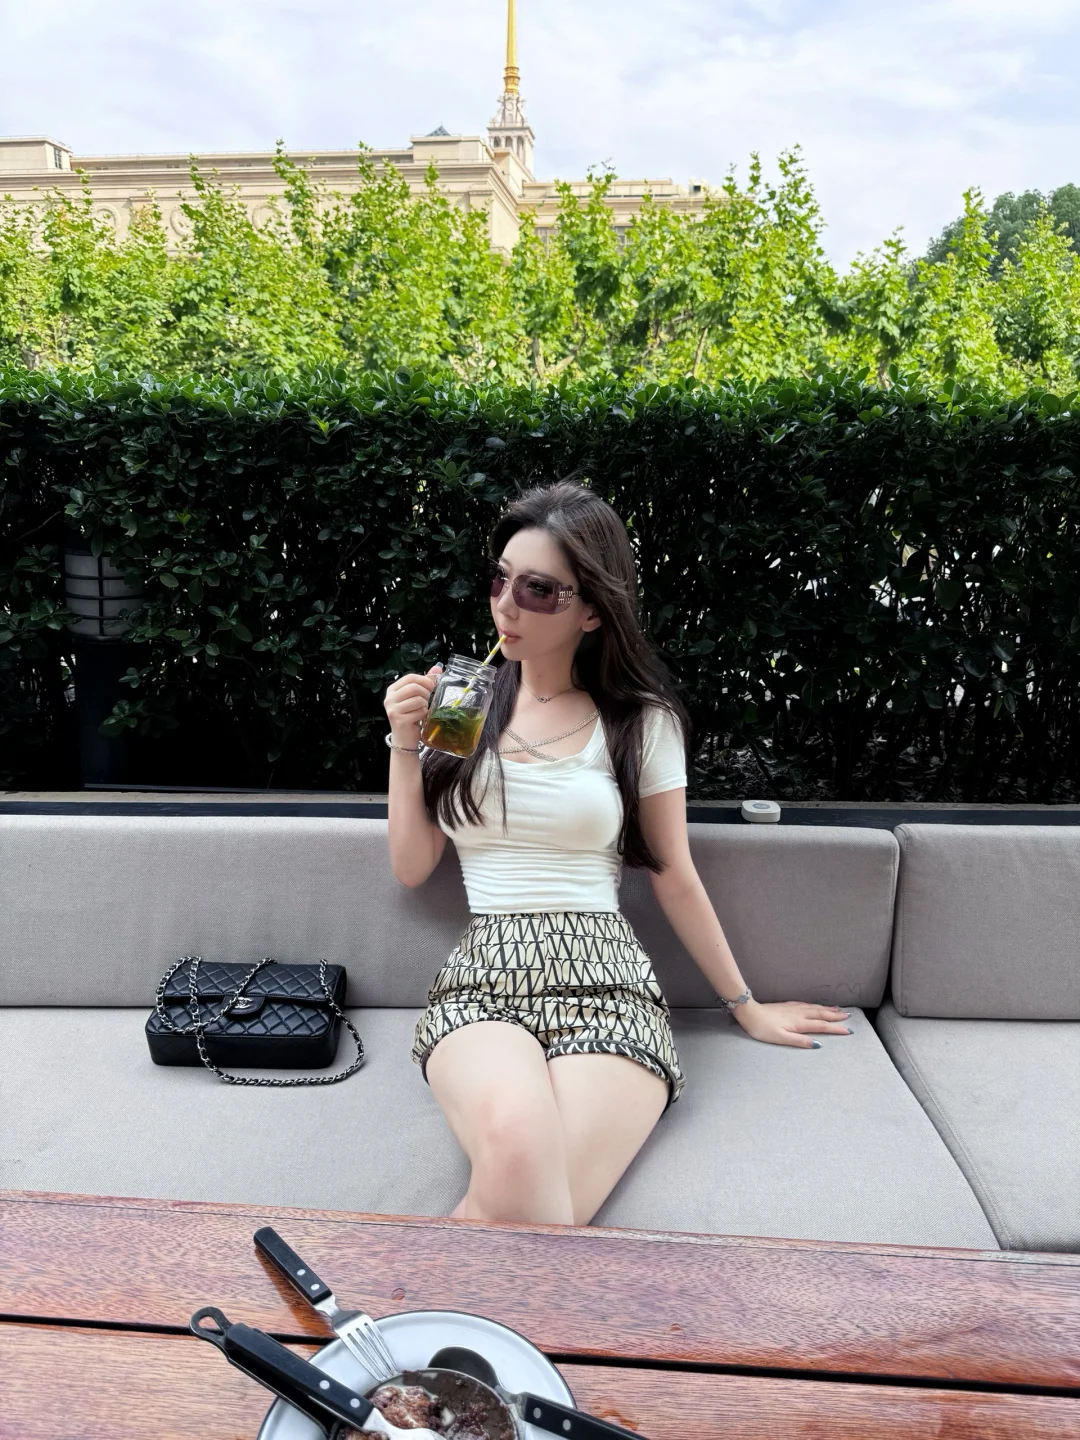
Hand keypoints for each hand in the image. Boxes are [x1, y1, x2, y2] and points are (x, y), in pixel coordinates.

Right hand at [383, 664, 440, 744]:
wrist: (404, 739)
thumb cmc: (410, 716)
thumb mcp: (416, 697)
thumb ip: (425, 682)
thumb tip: (438, 667)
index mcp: (392, 690)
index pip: (410, 677)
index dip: (424, 680)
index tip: (432, 687)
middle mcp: (389, 699)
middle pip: (414, 687)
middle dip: (426, 693)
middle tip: (429, 701)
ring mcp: (393, 709)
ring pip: (418, 700)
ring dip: (426, 705)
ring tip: (423, 710)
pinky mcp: (399, 720)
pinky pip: (420, 711)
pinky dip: (425, 714)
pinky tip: (421, 718)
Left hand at [732, 998, 851, 1047]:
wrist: (749, 1013)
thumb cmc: (763, 1029)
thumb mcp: (781, 1038)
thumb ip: (800, 1041)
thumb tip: (818, 1044)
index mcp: (799, 1023)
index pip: (822, 1026)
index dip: (836, 1029)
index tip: (849, 1031)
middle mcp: (799, 1014)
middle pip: (821, 1014)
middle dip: (836, 1016)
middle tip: (849, 1016)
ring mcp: (793, 1008)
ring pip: (815, 1007)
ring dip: (828, 1009)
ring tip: (838, 1009)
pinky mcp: (787, 1005)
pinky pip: (806, 1004)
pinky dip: (815, 1005)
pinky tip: (816, 1005)